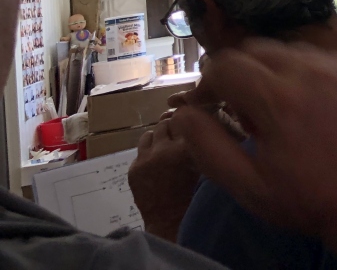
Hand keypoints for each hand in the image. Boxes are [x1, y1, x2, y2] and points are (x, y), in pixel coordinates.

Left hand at [128, 117, 199, 241]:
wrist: (170, 219)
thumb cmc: (192, 191)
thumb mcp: (201, 163)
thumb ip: (197, 142)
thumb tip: (192, 121)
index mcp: (185, 147)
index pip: (183, 118)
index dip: (186, 119)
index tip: (189, 123)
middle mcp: (164, 149)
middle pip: (164, 123)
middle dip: (170, 127)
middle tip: (176, 136)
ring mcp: (146, 159)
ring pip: (149, 134)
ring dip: (157, 138)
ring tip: (163, 148)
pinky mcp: (133, 168)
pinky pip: (140, 151)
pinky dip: (147, 153)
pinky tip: (154, 164)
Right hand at [169, 39, 336, 269]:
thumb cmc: (313, 201)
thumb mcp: (248, 185)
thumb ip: (206, 146)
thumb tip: (184, 114)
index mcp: (280, 99)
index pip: (224, 63)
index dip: (208, 84)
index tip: (210, 106)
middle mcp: (314, 72)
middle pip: (255, 49)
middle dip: (238, 74)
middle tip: (242, 111)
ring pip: (290, 51)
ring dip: (273, 72)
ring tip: (280, 114)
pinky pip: (325, 59)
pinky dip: (308, 74)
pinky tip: (312, 109)